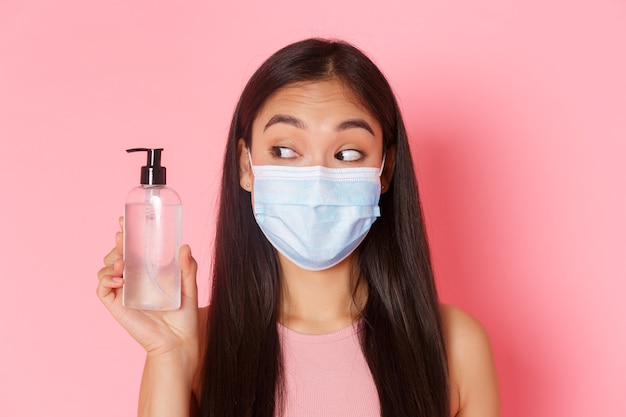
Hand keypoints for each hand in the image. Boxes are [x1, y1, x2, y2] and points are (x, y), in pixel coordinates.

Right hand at [97, 217, 199, 364]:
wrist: (178, 341)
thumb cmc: (184, 316)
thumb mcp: (190, 287)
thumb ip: (188, 268)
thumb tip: (185, 246)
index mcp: (149, 271)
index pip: (134, 248)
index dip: (126, 233)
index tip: (124, 220)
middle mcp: (134, 279)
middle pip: (117, 254)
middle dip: (117, 243)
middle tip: (121, 236)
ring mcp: (123, 291)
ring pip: (106, 268)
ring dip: (111, 260)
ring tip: (124, 262)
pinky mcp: (117, 305)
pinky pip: (102, 288)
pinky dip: (106, 279)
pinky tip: (120, 279)